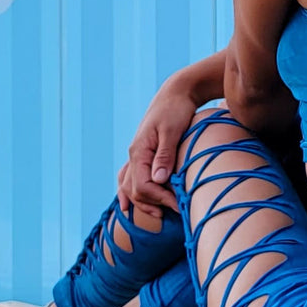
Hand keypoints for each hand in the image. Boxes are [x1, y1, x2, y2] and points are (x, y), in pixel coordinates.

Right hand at [118, 80, 197, 217]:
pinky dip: (128, 192)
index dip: (160, 198)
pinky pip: (129, 177)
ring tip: (158, 214)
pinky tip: (127, 206)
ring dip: (142, 202)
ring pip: (129, 186)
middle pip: (135, 189)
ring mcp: (136, 155)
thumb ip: (165, 155)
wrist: (176, 92)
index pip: (142, 184)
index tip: (178, 204)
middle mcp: (134, 155)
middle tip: (176, 211)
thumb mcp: (172, 131)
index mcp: (139, 151)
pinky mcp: (143, 154)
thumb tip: (159, 180)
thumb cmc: (177, 109)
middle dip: (153, 203)